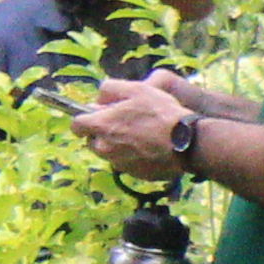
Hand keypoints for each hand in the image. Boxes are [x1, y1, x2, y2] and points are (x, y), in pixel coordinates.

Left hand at [69, 75, 197, 182]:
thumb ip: (109, 89)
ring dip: (120, 146)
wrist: (187, 143)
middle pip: (94, 141)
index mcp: (101, 126)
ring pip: (111, 154)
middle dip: (104, 133)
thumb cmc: (161, 113)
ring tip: (143, 136)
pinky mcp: (136, 174)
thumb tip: (99, 98)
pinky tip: (152, 148)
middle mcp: (105, 148)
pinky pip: (129, 164)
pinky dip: (136, 157)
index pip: (76, 125)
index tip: (98, 115)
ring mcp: (120, 164)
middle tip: (126, 124)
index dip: (86, 118)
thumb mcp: (135, 88)